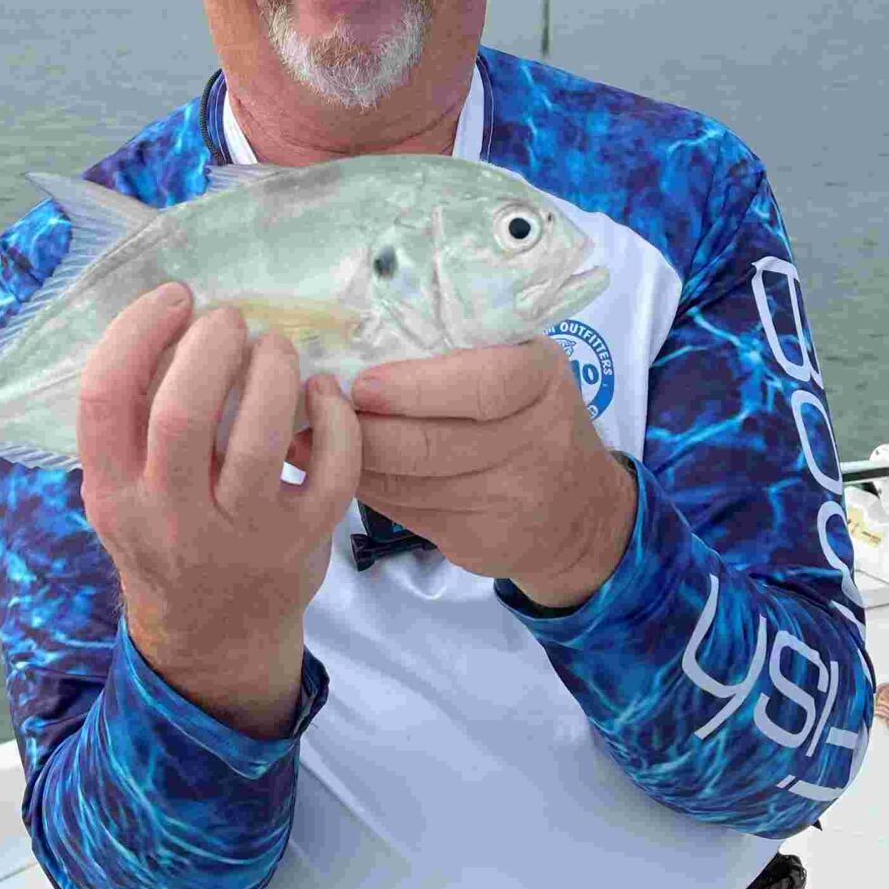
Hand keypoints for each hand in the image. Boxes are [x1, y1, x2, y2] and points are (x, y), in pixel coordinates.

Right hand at [77, 284, 361, 734]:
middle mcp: (168, 518)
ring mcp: (239, 535)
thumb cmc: (167, 536)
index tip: (174, 299)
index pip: (104, 396)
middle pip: (183, 413)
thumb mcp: (122, 489)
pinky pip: (331, 470)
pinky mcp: (301, 541)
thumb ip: (131, 420)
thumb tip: (170, 314)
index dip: (138, 331)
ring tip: (276, 347)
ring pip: (260, 439)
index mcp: (112, 492)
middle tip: (230, 321)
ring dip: (274, 371)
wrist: (213, 635)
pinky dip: (336, 419)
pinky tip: (324, 393)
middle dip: (212, 345)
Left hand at [300, 338, 636, 608]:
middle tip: (314, 410)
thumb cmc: (533, 416)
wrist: (579, 512)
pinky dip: (370, 490)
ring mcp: (509, 501)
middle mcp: (535, 444)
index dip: (413, 389)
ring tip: (310, 440)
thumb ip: (463, 353)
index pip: (481, 386)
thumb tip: (360, 345)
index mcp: (542, 382)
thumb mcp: (522, 367)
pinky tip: (345, 471)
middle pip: (431, 444)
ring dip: (352, 462)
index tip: (362, 385)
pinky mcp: (481, 543)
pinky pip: (406, 512)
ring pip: (408, 484)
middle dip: (363, 430)